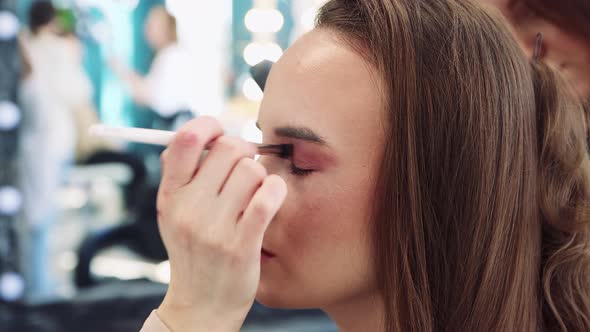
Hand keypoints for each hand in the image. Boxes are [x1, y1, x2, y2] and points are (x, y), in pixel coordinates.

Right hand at [155, 117, 286, 331]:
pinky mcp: (242, 245)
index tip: (220, 133)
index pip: (185, 140)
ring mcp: (215, 228)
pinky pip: (268, 196)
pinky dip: (277, 189)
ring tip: (254, 193)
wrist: (201, 305)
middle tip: (246, 166)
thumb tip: (206, 132)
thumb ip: (183, 174)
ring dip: (260, 177)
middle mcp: (188, 209)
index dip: (208, 126)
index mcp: (170, 196)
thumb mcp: (174, 213)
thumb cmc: (194, 250)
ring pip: (252, 170)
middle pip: (228, 149)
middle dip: (244, 151)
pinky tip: (273, 195)